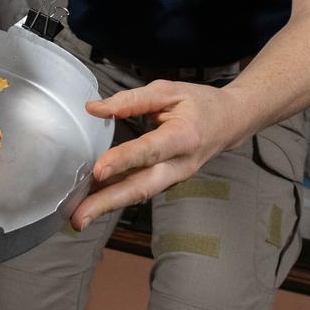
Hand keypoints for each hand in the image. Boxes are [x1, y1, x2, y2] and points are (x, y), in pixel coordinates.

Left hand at [71, 81, 244, 229]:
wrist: (230, 122)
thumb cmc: (199, 105)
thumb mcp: (168, 91)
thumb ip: (131, 100)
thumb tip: (95, 109)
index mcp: (184, 137)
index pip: (149, 151)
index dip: (124, 161)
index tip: (98, 171)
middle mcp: (180, 165)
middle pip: (142, 187)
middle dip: (109, 204)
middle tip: (79, 218)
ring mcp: (174, 178)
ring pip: (139, 194)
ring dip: (108, 206)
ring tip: (79, 217)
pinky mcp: (166, 182)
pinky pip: (139, 190)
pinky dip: (115, 197)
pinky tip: (91, 202)